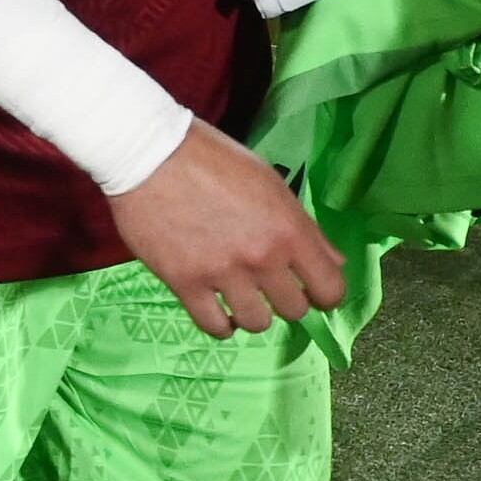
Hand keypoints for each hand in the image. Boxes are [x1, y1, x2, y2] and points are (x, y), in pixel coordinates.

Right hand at [104, 124, 345, 337]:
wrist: (148, 154)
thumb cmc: (212, 160)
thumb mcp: (270, 184)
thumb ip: (304, 226)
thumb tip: (332, 262)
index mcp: (289, 229)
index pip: (330, 288)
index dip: (325, 295)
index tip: (312, 291)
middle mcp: (261, 257)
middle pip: (294, 310)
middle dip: (286, 301)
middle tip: (269, 288)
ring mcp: (222, 272)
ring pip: (256, 323)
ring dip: (252, 313)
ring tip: (239, 297)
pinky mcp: (184, 282)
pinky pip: (213, 326)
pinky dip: (220, 325)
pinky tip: (217, 311)